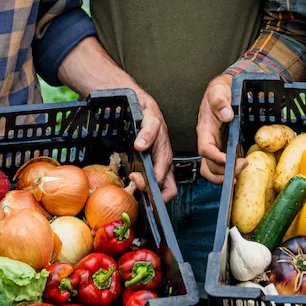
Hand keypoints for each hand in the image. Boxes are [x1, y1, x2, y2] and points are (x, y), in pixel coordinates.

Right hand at [130, 88, 176, 202]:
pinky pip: (151, 130)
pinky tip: (138, 144)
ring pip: (163, 159)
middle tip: (136, 183)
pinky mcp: (152, 121)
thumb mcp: (143, 154)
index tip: (144, 200)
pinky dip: (145, 138)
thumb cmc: (143, 133)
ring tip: (135, 174)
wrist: (139, 105)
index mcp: (164, 166)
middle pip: (166, 180)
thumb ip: (143, 171)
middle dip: (151, 188)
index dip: (159, 200)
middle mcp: (164, 155)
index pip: (169, 190)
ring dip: (151, 170)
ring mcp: (160, 139)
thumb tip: (138, 185)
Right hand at [197, 74, 242, 184]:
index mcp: (205, 129)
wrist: (223, 90)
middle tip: (242, 165)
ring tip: (238, 175)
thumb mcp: (219, 91)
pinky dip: (227, 172)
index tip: (228, 160)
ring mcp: (215, 146)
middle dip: (223, 170)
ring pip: (212, 169)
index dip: (215, 157)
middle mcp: (208, 141)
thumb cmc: (219, 91)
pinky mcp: (223, 148)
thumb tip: (227, 115)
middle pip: (209, 164)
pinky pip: (221, 165)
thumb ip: (221, 102)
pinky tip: (239, 171)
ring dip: (223, 176)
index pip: (204, 148)